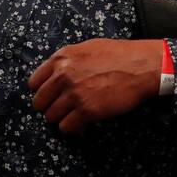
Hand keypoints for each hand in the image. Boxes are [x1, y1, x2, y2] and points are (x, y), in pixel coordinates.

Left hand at [28, 38, 162, 135]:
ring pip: (51, 117)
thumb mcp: (88, 48)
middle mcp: (63, 76)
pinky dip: (74, 128)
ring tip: (75, 116)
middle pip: (39, 102)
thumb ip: (68, 60)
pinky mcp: (87, 110)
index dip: (43, 92)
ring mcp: (74, 94)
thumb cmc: (120, 55)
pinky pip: (67, 127)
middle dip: (50, 107)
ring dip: (62, 119)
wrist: (142, 66)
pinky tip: (83, 124)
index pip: (34, 83)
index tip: (52, 96)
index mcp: (61, 59)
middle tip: (63, 109)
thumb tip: (56, 73)